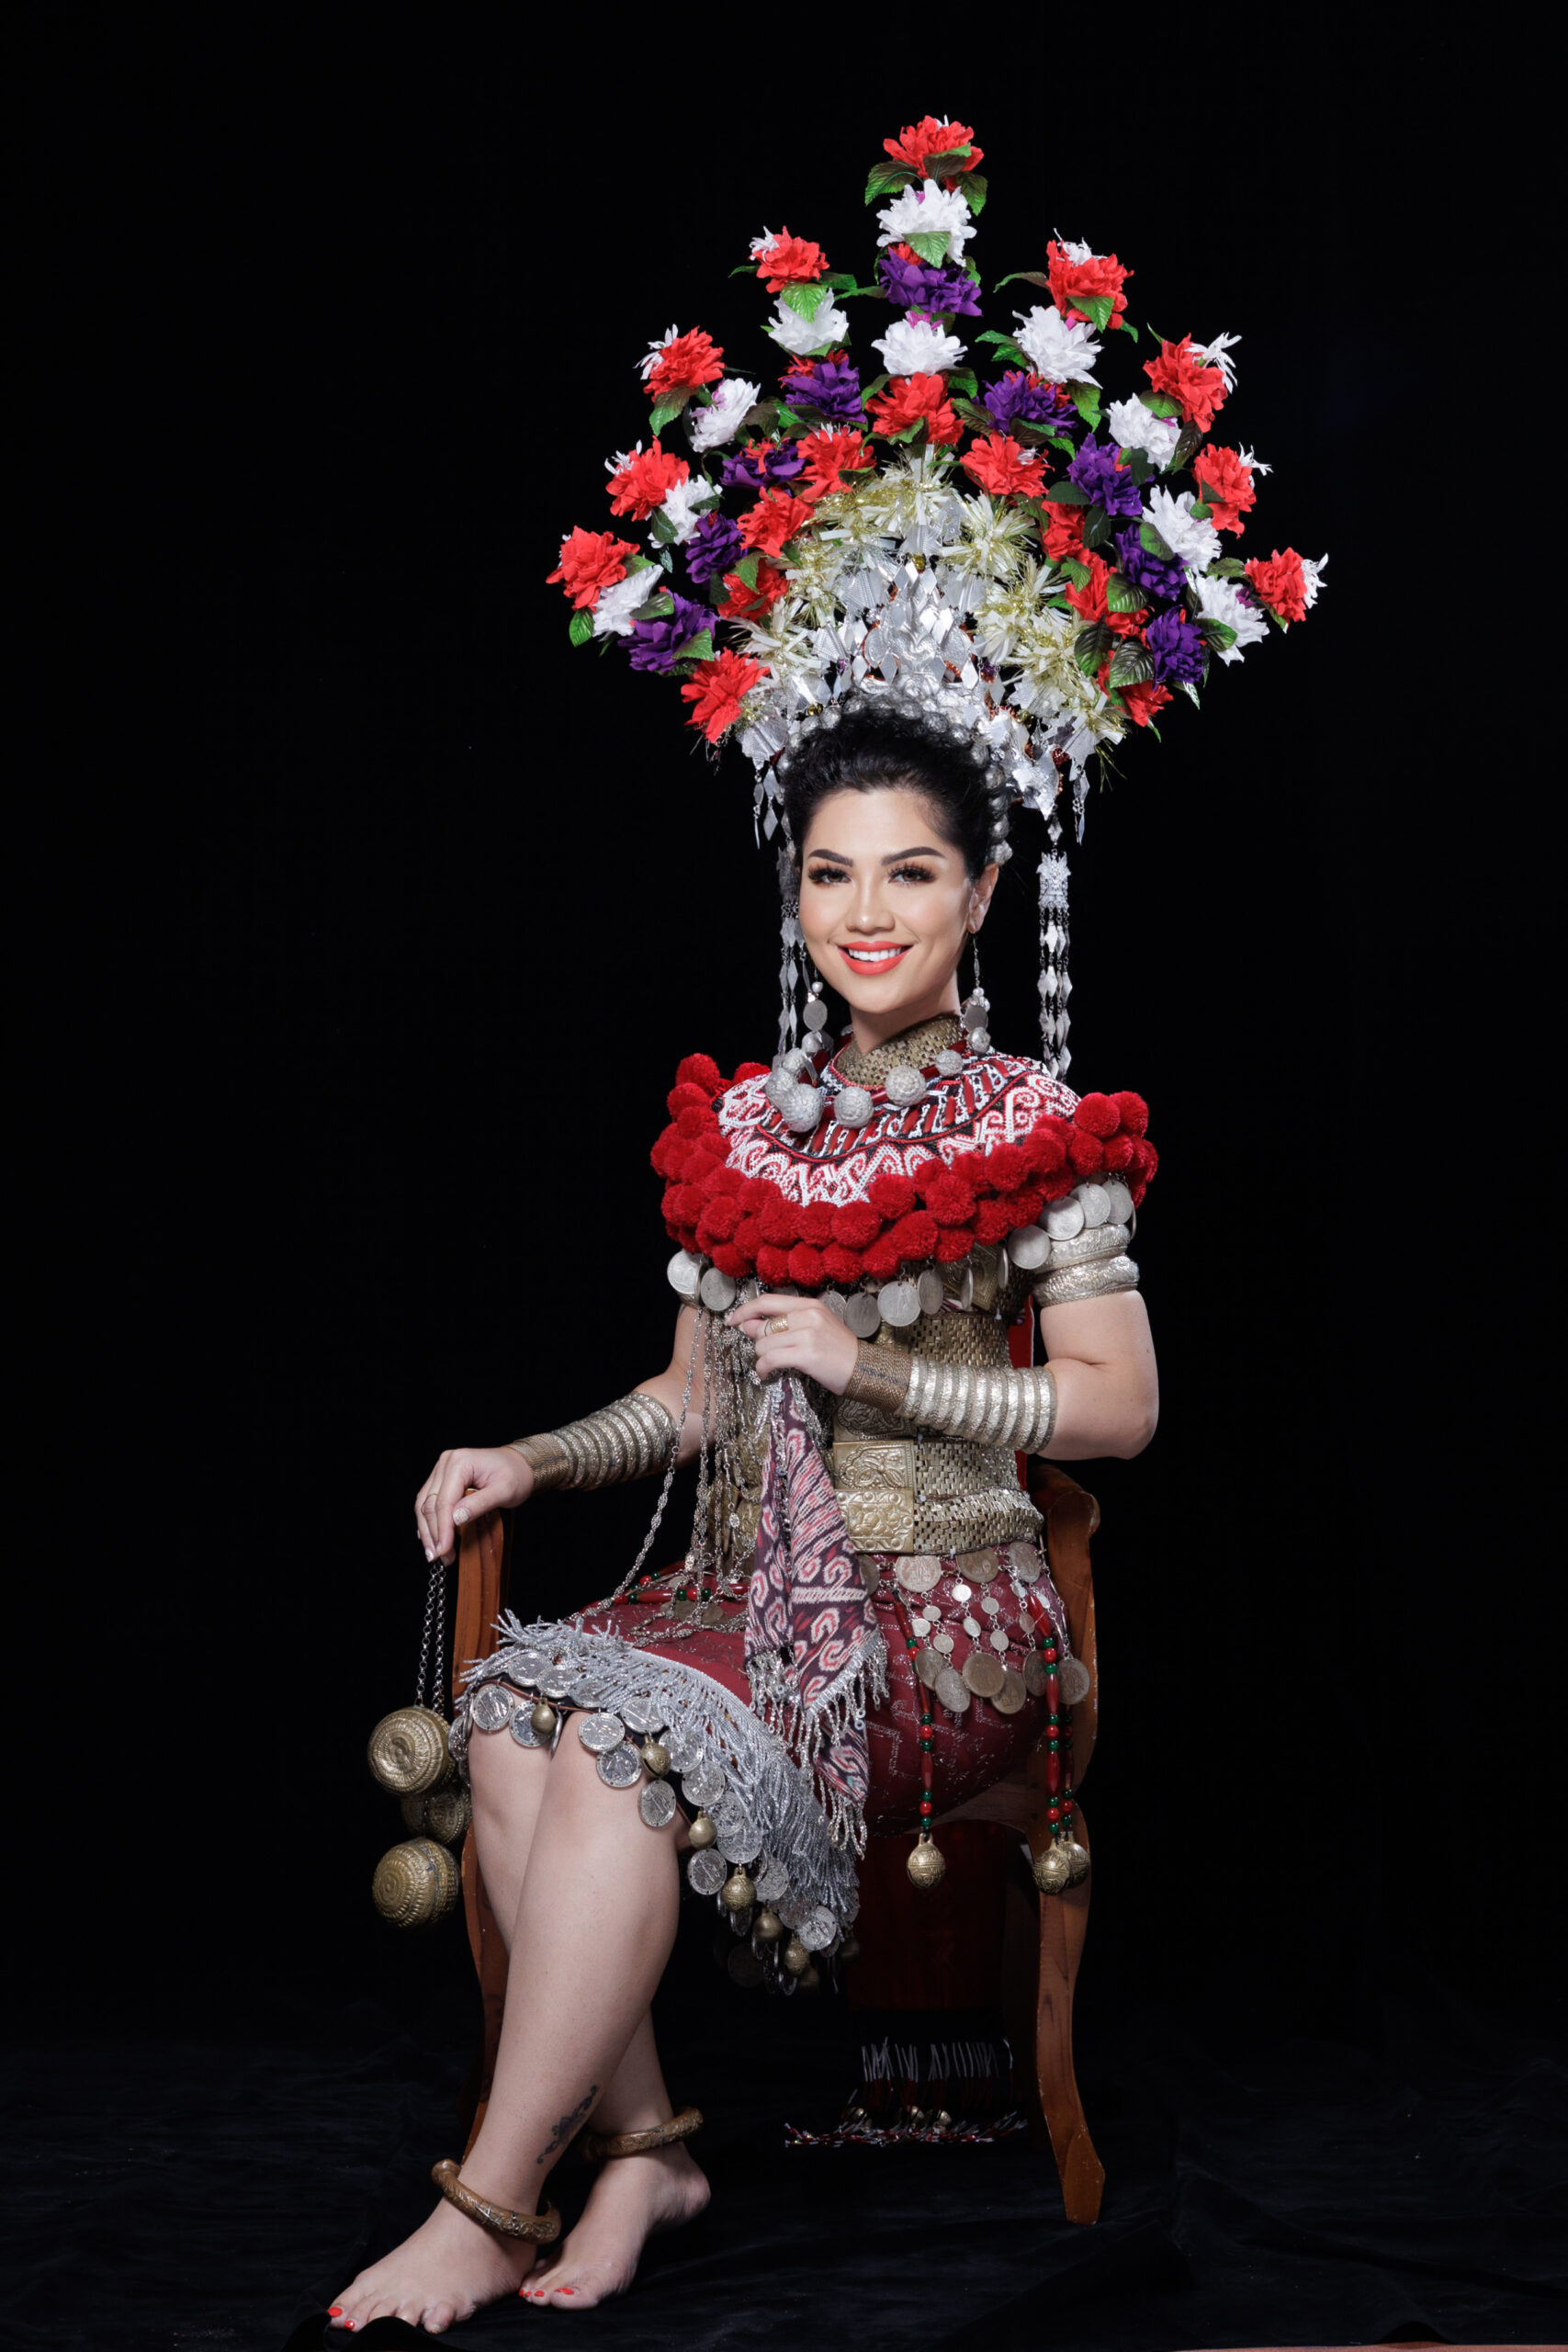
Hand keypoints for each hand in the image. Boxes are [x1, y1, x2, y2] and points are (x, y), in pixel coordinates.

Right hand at [414, 1446, 532, 1564]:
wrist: (519, 1464)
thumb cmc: (515, 1475)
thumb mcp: (505, 1491)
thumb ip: (480, 1503)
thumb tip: (456, 1519)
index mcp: (459, 1462)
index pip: (444, 1501)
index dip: (443, 1529)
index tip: (444, 1550)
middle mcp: (446, 1463)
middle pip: (430, 1504)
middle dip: (434, 1534)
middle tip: (440, 1557)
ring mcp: (441, 1470)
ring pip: (424, 1504)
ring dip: (428, 1531)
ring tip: (435, 1553)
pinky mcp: (441, 1478)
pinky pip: (428, 1501)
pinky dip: (429, 1521)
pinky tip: (432, 1538)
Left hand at [727, 1292, 858, 1393]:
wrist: (864, 1368)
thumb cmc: (838, 1349)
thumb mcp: (814, 1328)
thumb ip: (783, 1324)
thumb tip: (747, 1324)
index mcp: (809, 1305)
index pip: (768, 1301)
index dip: (746, 1310)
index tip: (733, 1319)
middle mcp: (807, 1315)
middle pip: (763, 1325)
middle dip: (756, 1341)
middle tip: (762, 1351)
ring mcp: (807, 1334)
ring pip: (763, 1344)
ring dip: (761, 1357)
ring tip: (770, 1364)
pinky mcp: (806, 1355)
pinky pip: (770, 1359)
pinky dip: (762, 1368)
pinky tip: (765, 1373)